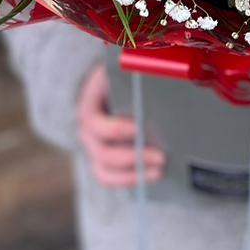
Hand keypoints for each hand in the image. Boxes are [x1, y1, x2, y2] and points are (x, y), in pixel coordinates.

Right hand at [76, 64, 165, 188]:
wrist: (115, 85)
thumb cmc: (124, 77)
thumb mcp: (124, 69)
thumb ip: (135, 74)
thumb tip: (161, 77)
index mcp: (88, 107)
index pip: (94, 123)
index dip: (116, 129)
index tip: (140, 127)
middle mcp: (87, 132)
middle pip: (102, 154)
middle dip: (132, 158)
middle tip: (161, 157)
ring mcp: (95, 149)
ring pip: (104, 173)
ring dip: (132, 176)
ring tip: (159, 172)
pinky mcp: (107, 161)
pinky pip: (114, 177)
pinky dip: (133, 179)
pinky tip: (154, 174)